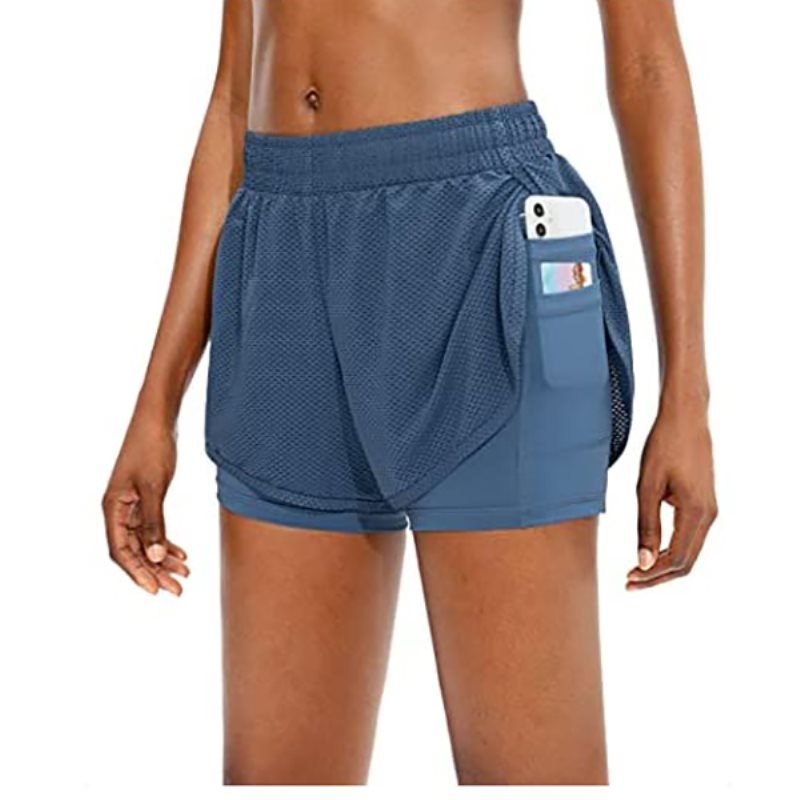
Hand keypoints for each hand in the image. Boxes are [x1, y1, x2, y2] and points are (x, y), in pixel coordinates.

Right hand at [102, 415, 188, 594]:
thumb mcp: (154, 487)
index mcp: (112, 508)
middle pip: (135, 550)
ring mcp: (132, 505)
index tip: (155, 589)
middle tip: (177, 590)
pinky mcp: (146, 498)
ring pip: (146, 541)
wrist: (158, 420)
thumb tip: (156, 555)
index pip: (121, 550)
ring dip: (163, 559)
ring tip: (184, 576)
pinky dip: (167, 542)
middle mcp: (118, 510)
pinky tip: (182, 555)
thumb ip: (154, 521)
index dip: (138, 572)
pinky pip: (154, 529)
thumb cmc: (151, 448)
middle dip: (155, 571)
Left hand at [627, 403, 717, 589]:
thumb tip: (642, 561)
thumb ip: (646, 525)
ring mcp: (710, 510)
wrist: (685, 419)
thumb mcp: (647, 486)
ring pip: (689, 552)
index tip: (627, 578)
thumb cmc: (662, 447)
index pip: (675, 560)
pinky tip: (649, 552)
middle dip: (657, 576)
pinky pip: (690, 538)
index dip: (651, 574)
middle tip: (628, 582)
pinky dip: (671, 550)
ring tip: (635, 570)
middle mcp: (709, 516)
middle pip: (686, 563)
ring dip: (663, 565)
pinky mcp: (705, 504)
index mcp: (696, 513)